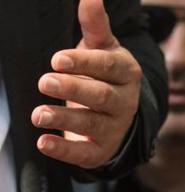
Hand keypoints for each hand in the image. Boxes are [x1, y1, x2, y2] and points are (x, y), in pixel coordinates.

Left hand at [33, 0, 142, 168]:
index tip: (57, 60)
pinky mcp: (101, 151)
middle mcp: (124, 103)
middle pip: (100, 97)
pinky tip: (44, 143)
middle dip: (72, 90)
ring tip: (38, 115)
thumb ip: (95, 24)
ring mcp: (114, 129)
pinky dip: (64, 151)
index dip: (82, 64)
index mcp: (125, 74)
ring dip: (63, 120)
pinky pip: (85, 154)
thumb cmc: (104, 75)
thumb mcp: (102, 48)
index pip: (105, 67)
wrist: (118, 116)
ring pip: (91, 125)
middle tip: (44, 82)